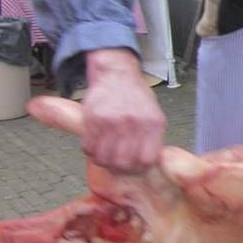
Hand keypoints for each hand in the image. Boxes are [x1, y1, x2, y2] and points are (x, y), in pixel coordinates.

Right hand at [81, 48, 165, 173]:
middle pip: (122, 163)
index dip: (139, 168)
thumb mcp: (154, 115)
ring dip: (102, 160)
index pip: (146, 161)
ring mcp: (112, 121)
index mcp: (153, 123)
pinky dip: (91, 150)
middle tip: (117, 163)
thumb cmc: (136, 97)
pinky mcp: (92, 119)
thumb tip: (147, 166)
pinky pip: (88, 148)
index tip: (134, 166)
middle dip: (119, 168)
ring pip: (102, 159)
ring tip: (106, 151)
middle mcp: (133, 123)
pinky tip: (97, 142)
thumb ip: (152, 139)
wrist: (117, 74)